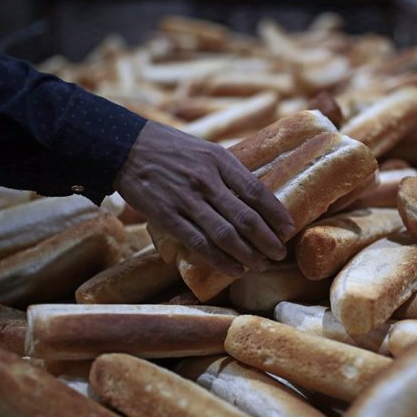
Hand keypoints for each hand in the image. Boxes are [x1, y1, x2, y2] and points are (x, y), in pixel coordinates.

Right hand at [114, 121, 294, 276]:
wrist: (127, 147)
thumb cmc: (171, 149)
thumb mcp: (206, 150)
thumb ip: (229, 171)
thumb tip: (257, 195)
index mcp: (220, 161)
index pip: (256, 191)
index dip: (276, 213)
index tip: (289, 229)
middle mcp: (206, 180)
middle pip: (245, 217)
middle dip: (267, 239)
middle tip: (280, 254)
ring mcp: (186, 200)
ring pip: (225, 234)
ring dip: (248, 254)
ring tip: (262, 265)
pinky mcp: (167, 216)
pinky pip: (198, 243)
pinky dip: (219, 260)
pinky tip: (234, 269)